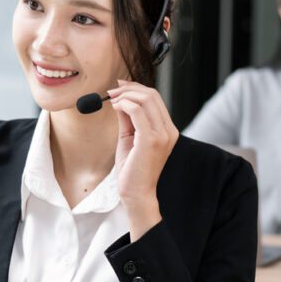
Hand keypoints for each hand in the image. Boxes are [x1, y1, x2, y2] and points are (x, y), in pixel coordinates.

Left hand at [106, 79, 177, 239]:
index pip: (155, 99)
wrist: (136, 194)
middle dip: (129, 88)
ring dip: (125, 95)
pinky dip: (124, 104)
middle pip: (152, 95)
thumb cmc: (132, 169)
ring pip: (146, 99)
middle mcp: (169, 131)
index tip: (119, 87)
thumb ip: (128, 119)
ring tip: (111, 99)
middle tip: (111, 91)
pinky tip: (114, 107)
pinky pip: (137, 112)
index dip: (136, 88)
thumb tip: (120, 99)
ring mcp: (162, 135)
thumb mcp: (129, 138)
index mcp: (167, 130)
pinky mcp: (151, 140)